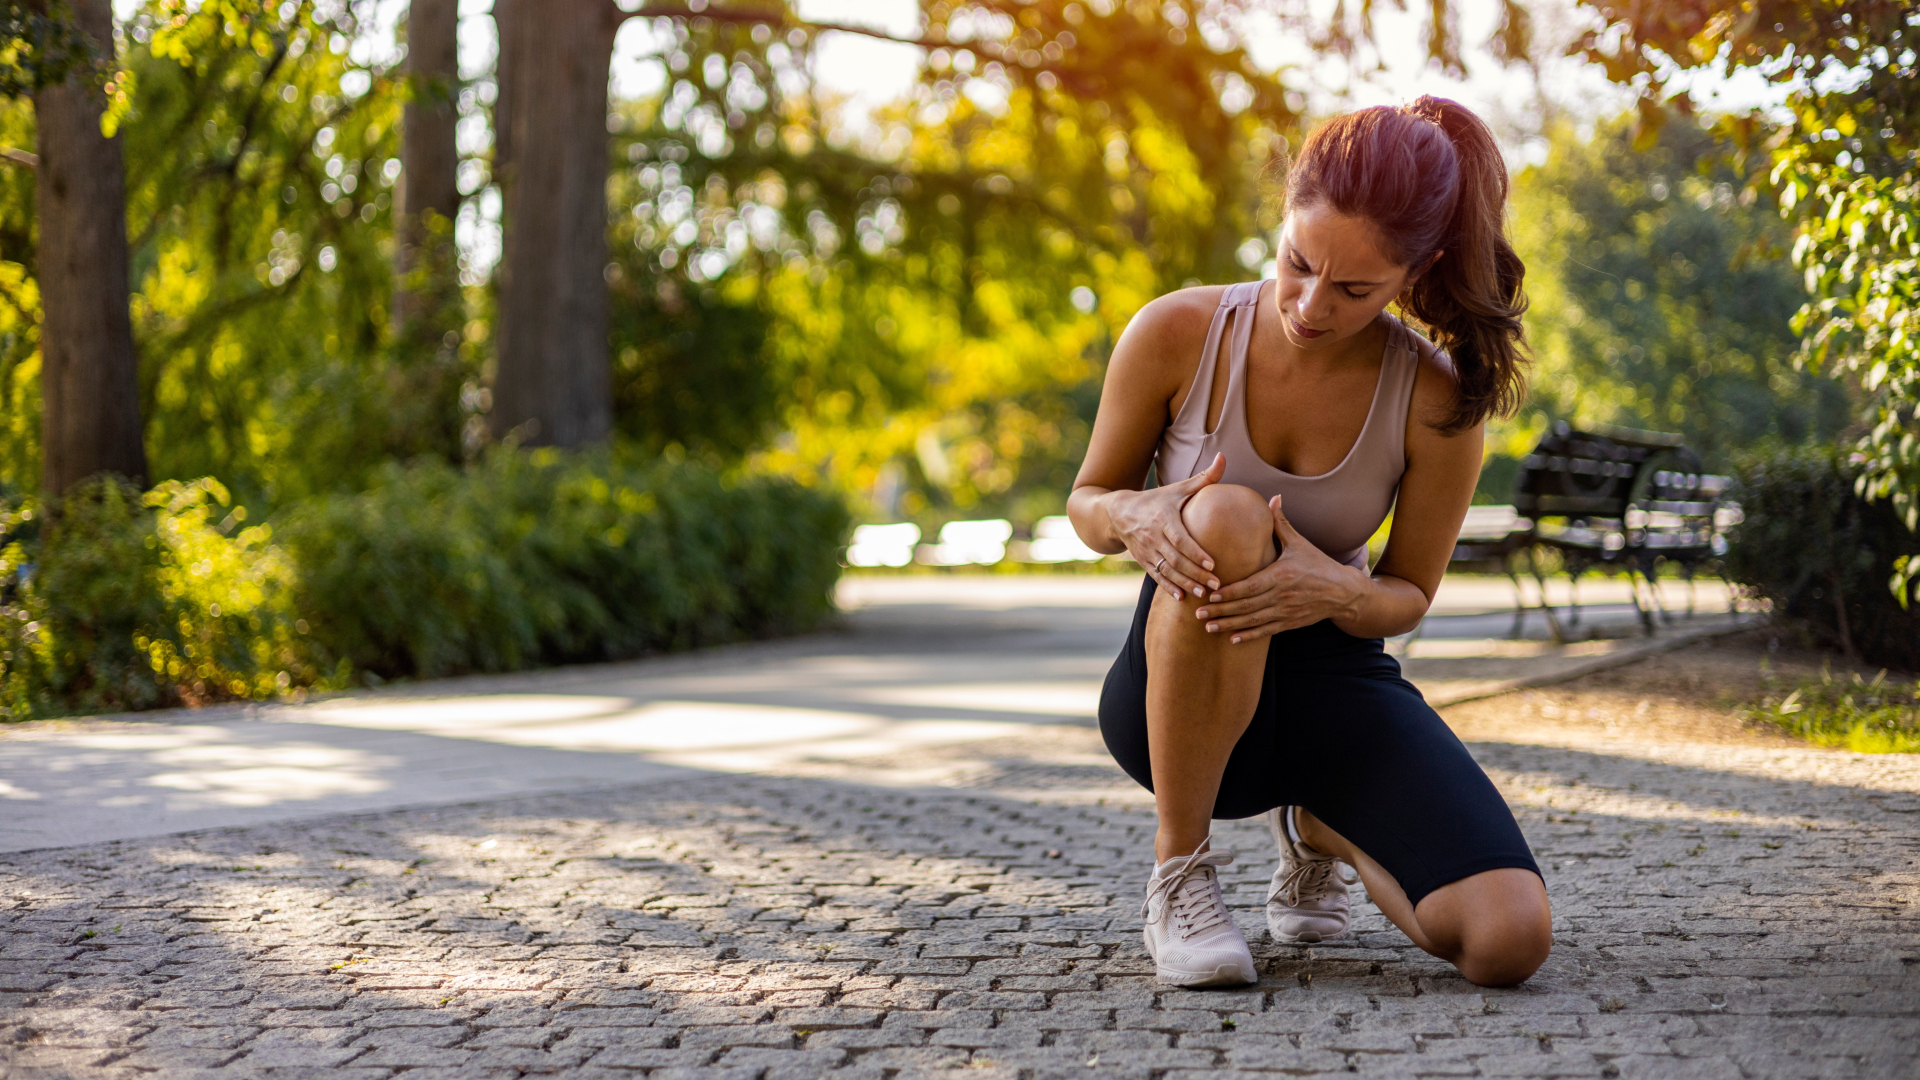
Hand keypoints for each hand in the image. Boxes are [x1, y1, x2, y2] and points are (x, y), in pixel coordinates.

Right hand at [1103, 453, 1226, 599]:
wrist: (1118, 512)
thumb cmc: (1156, 500)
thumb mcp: (1177, 488)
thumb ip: (1204, 478)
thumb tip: (1224, 457)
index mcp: (1163, 518)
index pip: (1180, 538)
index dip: (1195, 552)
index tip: (1213, 563)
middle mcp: (1152, 536)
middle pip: (1175, 559)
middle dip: (1196, 574)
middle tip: (1216, 585)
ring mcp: (1146, 550)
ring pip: (1166, 570)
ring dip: (1184, 584)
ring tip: (1202, 593)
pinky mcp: (1143, 560)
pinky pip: (1156, 576)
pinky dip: (1168, 587)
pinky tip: (1181, 597)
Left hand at [1193, 494, 1366, 642]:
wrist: (1343, 592)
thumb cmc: (1318, 565)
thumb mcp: (1299, 543)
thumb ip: (1281, 523)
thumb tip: (1273, 497)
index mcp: (1281, 575)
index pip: (1250, 586)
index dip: (1229, 593)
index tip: (1210, 595)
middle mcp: (1282, 596)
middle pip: (1246, 606)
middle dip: (1221, 612)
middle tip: (1198, 614)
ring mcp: (1285, 612)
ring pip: (1253, 621)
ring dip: (1229, 625)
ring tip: (1208, 628)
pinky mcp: (1289, 623)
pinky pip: (1266, 631)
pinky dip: (1249, 636)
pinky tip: (1232, 639)